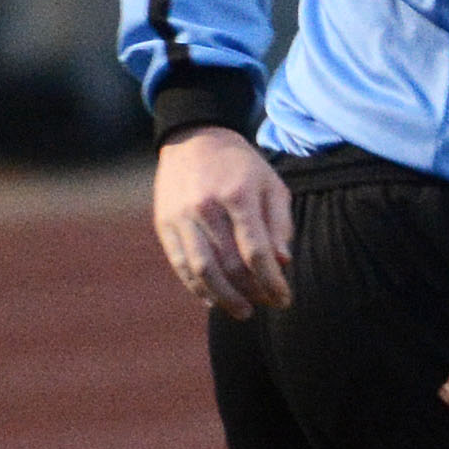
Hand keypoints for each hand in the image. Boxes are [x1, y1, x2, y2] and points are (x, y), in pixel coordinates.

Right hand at [151, 132, 293, 316]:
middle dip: (253, 292)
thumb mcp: (270, 184)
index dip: (272, 282)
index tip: (285, 299)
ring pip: (203, 270)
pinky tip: (213, 300)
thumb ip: (280, 224)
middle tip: (266, 304)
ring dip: (225, 298)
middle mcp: (206, 207)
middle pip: (231, 265)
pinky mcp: (164, 223)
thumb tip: (282, 264)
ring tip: (243, 311)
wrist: (194, 138)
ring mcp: (181, 216)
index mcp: (237, 195)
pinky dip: (197, 288)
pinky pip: (180, 265)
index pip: (257, 252)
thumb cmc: (241, 166)